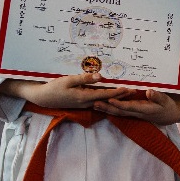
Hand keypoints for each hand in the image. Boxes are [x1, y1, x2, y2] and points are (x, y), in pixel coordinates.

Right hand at [0, 72, 129, 109]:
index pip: (106, 94)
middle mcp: (87, 102)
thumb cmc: (55, 87)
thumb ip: (85, 78)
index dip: (118, 92)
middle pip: (108, 99)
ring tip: (128, 92)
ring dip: (116, 97)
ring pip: (104, 101)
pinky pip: (98, 101)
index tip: (129, 89)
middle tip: (135, 91)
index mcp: (84, 97)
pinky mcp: (83, 103)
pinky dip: (107, 98)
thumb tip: (100, 76)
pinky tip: (113, 95)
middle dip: (122, 95)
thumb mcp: (69, 80)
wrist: (44, 98)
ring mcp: (85, 104)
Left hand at [95, 90, 179, 125]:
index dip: (119, 104)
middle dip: (107, 107)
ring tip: (94, 104)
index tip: (110, 99)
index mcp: (144, 109)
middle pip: (119, 111)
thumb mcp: (165, 100)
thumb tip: (149, 92)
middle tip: (95, 103)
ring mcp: (133, 113)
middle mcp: (136, 112)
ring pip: (117, 112)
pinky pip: (119, 111)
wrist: (168, 115)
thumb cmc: (167, 106)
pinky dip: (110, 109)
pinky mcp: (132, 111)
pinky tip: (103, 106)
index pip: (129, 107)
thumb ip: (157, 96)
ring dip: (106, 109)